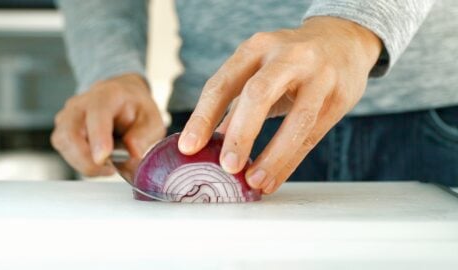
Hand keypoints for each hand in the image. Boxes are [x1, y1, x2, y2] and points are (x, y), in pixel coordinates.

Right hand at [51, 73, 165, 175]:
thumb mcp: (152, 121)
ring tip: (109, 164)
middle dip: (86, 159)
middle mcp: (81, 103)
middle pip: (70, 132)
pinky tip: (98, 161)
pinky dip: (80, 162)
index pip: (97, 113)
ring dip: (83, 162)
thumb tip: (132, 154)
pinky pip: (64, 150)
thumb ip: (143, 137)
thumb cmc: (136, 110)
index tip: (103, 158)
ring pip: (63, 144)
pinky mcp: (63, 130)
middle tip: (110, 170)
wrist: (123, 99)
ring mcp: (68, 116)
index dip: (98, 137)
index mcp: (108, 95)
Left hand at [178, 16, 380, 193]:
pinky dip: (290, 161)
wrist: (343, 40)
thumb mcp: (260, 70)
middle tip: (227, 167)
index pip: (222, 84)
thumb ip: (236, 104)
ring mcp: (318, 74)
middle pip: (258, 94)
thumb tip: (209, 143)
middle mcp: (286, 56)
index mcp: (255, 48)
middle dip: (241, 134)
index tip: (188, 148)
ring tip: (255, 182)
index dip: (203, 117)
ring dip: (273, 156)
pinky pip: (313, 134)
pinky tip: (274, 179)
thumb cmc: (291, 61)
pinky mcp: (339, 95)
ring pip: (297, 120)